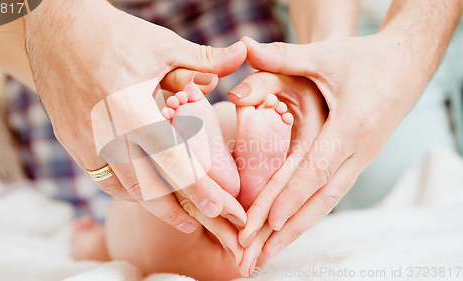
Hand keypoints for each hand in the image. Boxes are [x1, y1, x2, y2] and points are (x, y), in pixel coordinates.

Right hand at [24, 0, 247, 231]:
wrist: (56, 30)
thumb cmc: (114, 35)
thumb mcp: (162, 45)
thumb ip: (205, 59)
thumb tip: (243, 53)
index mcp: (128, 106)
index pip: (171, 159)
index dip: (197, 188)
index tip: (220, 209)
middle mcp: (102, 130)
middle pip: (144, 187)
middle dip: (175, 211)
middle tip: (200, 223)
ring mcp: (81, 139)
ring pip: (121, 187)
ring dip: (150, 204)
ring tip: (175, 213)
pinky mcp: (69, 140)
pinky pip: (101, 177)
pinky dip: (125, 188)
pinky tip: (143, 191)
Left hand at [231, 32, 433, 262]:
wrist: (407, 62)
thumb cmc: (366, 58)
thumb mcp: (325, 55)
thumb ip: (284, 56)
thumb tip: (245, 47)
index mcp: (351, 127)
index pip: (315, 170)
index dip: (290, 197)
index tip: (267, 223)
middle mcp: (359, 150)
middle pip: (321, 198)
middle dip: (288, 230)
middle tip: (257, 257)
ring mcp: (361, 158)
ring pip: (327, 202)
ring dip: (298, 229)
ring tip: (270, 253)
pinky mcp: (358, 159)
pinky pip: (332, 192)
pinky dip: (310, 212)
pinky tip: (292, 227)